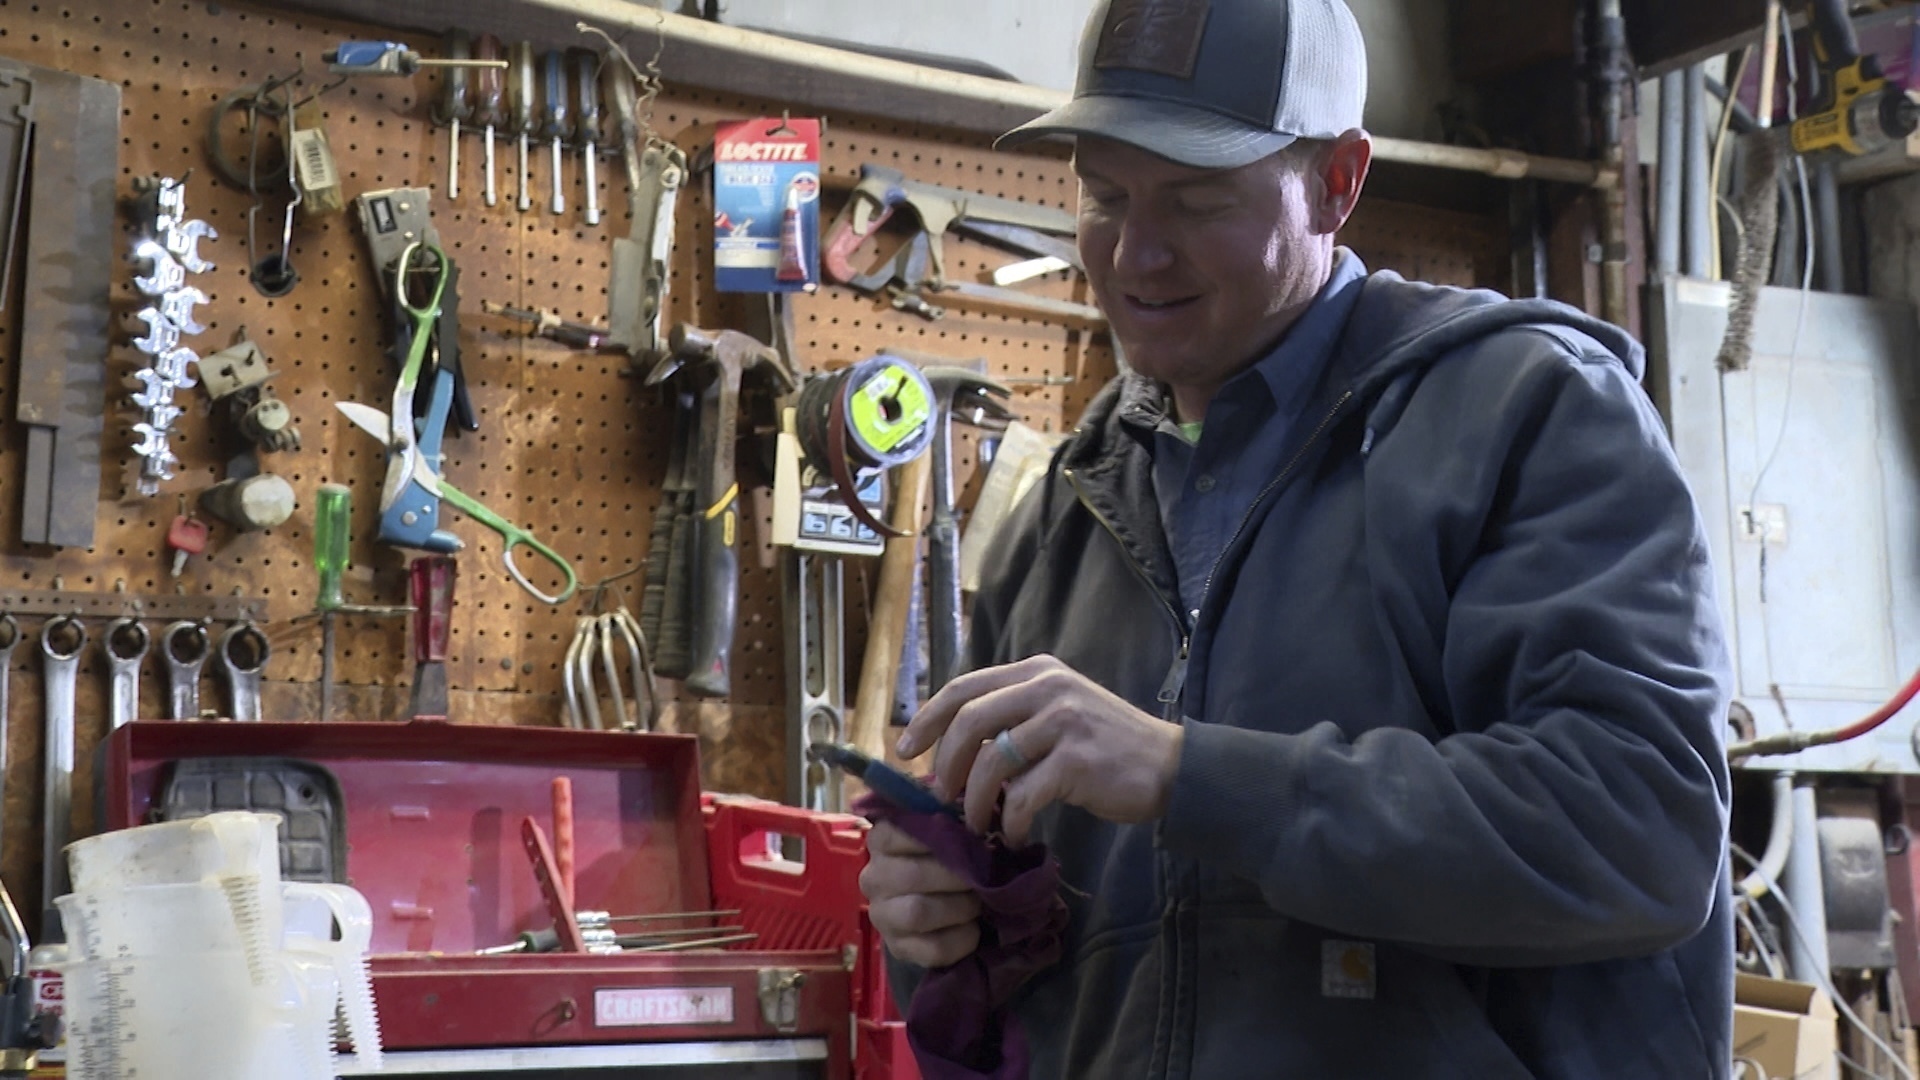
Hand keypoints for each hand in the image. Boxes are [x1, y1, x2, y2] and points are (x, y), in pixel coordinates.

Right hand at [861, 822, 981, 968]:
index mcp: (881, 841)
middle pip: (913, 875)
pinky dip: (962, 940)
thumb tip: (976, 825)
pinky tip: (973, 931)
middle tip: (982, 878)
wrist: (939, 908)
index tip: (967, 842)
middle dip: (957, 878)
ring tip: (977, 904)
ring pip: (918, 912)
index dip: (939, 838)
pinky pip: (932, 948)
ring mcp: (882, 916)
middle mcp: (873, 877)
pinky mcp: (899, 948)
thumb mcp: (943, 835)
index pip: (900, 833)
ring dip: (959, 908)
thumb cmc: (944, 861)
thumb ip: (951, 826)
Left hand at [898, 654, 1183, 845]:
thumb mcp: (1058, 713)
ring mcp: (1063, 720)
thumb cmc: (1107, 747)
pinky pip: (1023, 796)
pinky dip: (1012, 822)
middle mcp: (1047, 687)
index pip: (963, 687)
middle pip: (968, 721)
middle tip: (938, 799)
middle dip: (943, 765)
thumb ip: (1013, 718)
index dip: (927, 719)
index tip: (905, 751)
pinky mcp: (1076, 760)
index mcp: (1036, 671)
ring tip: (976, 824)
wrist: (1171, 767)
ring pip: (990, 762)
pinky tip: (1017, 835)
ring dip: (974, 802)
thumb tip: (951, 750)